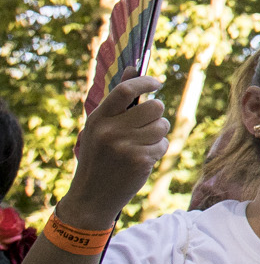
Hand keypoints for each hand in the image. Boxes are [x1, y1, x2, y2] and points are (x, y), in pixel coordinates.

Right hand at [62, 75, 168, 229]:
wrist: (91, 197)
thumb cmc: (99, 157)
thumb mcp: (99, 127)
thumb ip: (118, 99)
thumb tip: (133, 66)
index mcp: (98, 119)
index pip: (125, 90)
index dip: (145, 82)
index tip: (157, 83)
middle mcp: (110, 131)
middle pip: (154, 107)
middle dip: (157, 115)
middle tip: (146, 125)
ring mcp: (125, 146)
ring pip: (162, 126)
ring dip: (158, 134)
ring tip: (140, 145)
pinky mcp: (139, 160)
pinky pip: (163, 144)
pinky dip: (158, 150)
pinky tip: (142, 159)